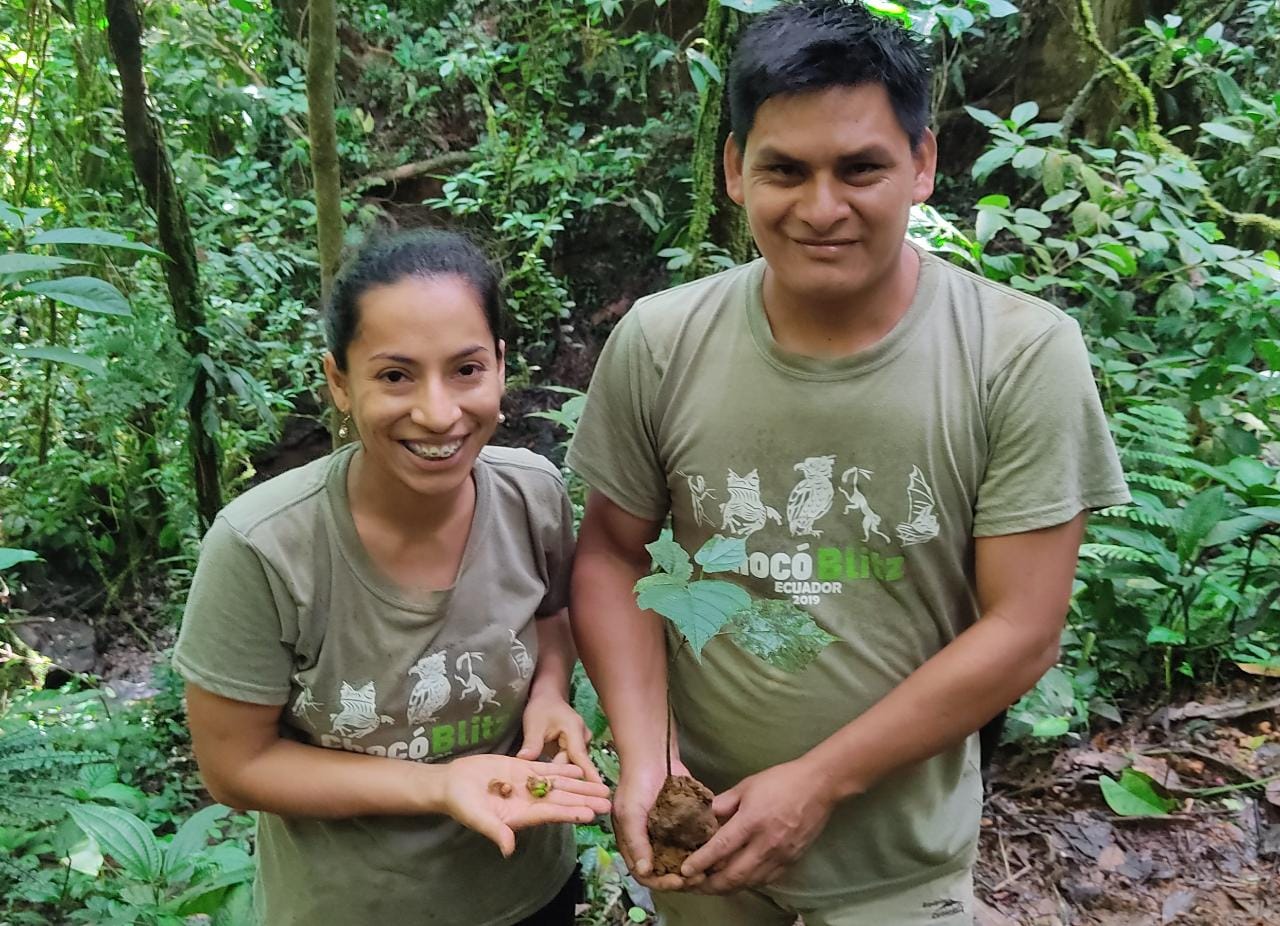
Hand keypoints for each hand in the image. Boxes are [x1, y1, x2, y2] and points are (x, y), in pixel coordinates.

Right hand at [443, 755, 611, 856]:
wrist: (452, 783)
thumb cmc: (462, 805)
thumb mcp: (477, 818)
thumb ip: (495, 831)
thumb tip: (508, 849)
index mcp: (522, 815)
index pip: (552, 813)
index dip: (571, 813)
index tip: (590, 814)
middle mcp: (530, 801)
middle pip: (562, 800)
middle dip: (584, 800)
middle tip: (608, 802)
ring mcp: (528, 784)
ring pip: (559, 785)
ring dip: (580, 785)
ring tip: (601, 787)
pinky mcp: (522, 769)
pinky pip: (547, 769)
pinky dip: (564, 769)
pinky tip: (580, 768)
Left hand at [516, 691, 601, 782]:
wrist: (548, 698)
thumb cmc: (542, 708)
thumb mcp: (534, 723)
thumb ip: (532, 743)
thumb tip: (523, 760)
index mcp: (574, 729)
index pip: (580, 756)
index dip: (588, 774)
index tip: (596, 790)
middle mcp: (583, 737)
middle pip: (576, 764)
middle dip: (565, 778)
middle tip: (554, 793)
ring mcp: (583, 742)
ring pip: (573, 764)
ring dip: (563, 774)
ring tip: (552, 789)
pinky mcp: (579, 747)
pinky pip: (572, 762)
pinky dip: (562, 769)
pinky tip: (554, 780)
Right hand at [613, 757, 694, 891]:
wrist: (653, 756)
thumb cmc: (635, 784)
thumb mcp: (629, 813)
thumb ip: (636, 842)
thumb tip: (644, 872)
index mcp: (634, 845)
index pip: (645, 875)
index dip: (660, 883)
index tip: (677, 882)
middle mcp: (652, 844)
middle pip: (665, 872)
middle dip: (681, 879)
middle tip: (698, 879)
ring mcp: (669, 835)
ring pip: (681, 861)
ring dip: (693, 868)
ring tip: (707, 870)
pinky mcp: (685, 824)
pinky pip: (693, 843)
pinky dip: (702, 851)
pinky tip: (713, 855)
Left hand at [679, 758, 835, 893]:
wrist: (819, 786)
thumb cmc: (780, 781)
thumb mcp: (746, 786)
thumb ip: (723, 803)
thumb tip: (702, 816)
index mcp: (752, 821)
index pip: (721, 847)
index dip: (701, 862)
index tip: (685, 870)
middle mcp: (766, 843)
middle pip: (733, 874)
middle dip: (710, 885)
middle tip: (693, 885)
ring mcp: (780, 856)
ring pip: (749, 882)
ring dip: (727, 887)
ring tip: (710, 886)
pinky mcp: (791, 862)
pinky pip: (765, 880)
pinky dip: (747, 883)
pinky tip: (737, 880)